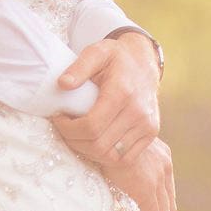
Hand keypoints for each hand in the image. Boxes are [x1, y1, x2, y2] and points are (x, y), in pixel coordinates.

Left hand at [52, 31, 160, 168]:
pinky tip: (96, 141)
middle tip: (65, 129)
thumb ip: (79, 67)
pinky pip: (125, 159)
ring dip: (89, 151)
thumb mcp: (96, 52)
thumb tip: (63, 84)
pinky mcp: (151, 133)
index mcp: (122, 93)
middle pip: (99, 145)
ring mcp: (147, 125)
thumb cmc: (116, 58)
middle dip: (75, 141)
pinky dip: (107, 156)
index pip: (91, 126)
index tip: (58, 119)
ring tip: (79, 136)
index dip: (68, 129)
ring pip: (111, 156)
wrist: (144, 62)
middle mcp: (138, 111)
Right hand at [103, 137, 174, 210]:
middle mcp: (164, 165)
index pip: (165, 191)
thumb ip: (119, 166)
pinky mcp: (147, 187)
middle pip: (168, 205)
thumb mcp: (113, 151)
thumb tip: (111, 180)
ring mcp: (159, 175)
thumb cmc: (97, 136)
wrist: (97, 127)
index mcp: (159, 156)